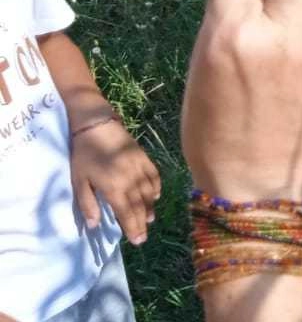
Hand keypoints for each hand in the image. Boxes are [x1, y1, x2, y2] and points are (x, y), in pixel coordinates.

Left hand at [71, 118, 160, 245]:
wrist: (97, 126)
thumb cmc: (84, 154)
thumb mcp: (79, 181)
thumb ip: (88, 204)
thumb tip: (94, 225)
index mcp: (114, 188)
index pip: (127, 213)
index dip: (133, 228)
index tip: (138, 241)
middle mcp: (130, 181)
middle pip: (140, 207)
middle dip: (142, 223)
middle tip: (143, 238)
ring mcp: (140, 169)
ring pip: (149, 194)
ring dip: (150, 208)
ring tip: (150, 219)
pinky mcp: (145, 159)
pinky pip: (155, 177)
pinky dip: (156, 188)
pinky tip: (156, 196)